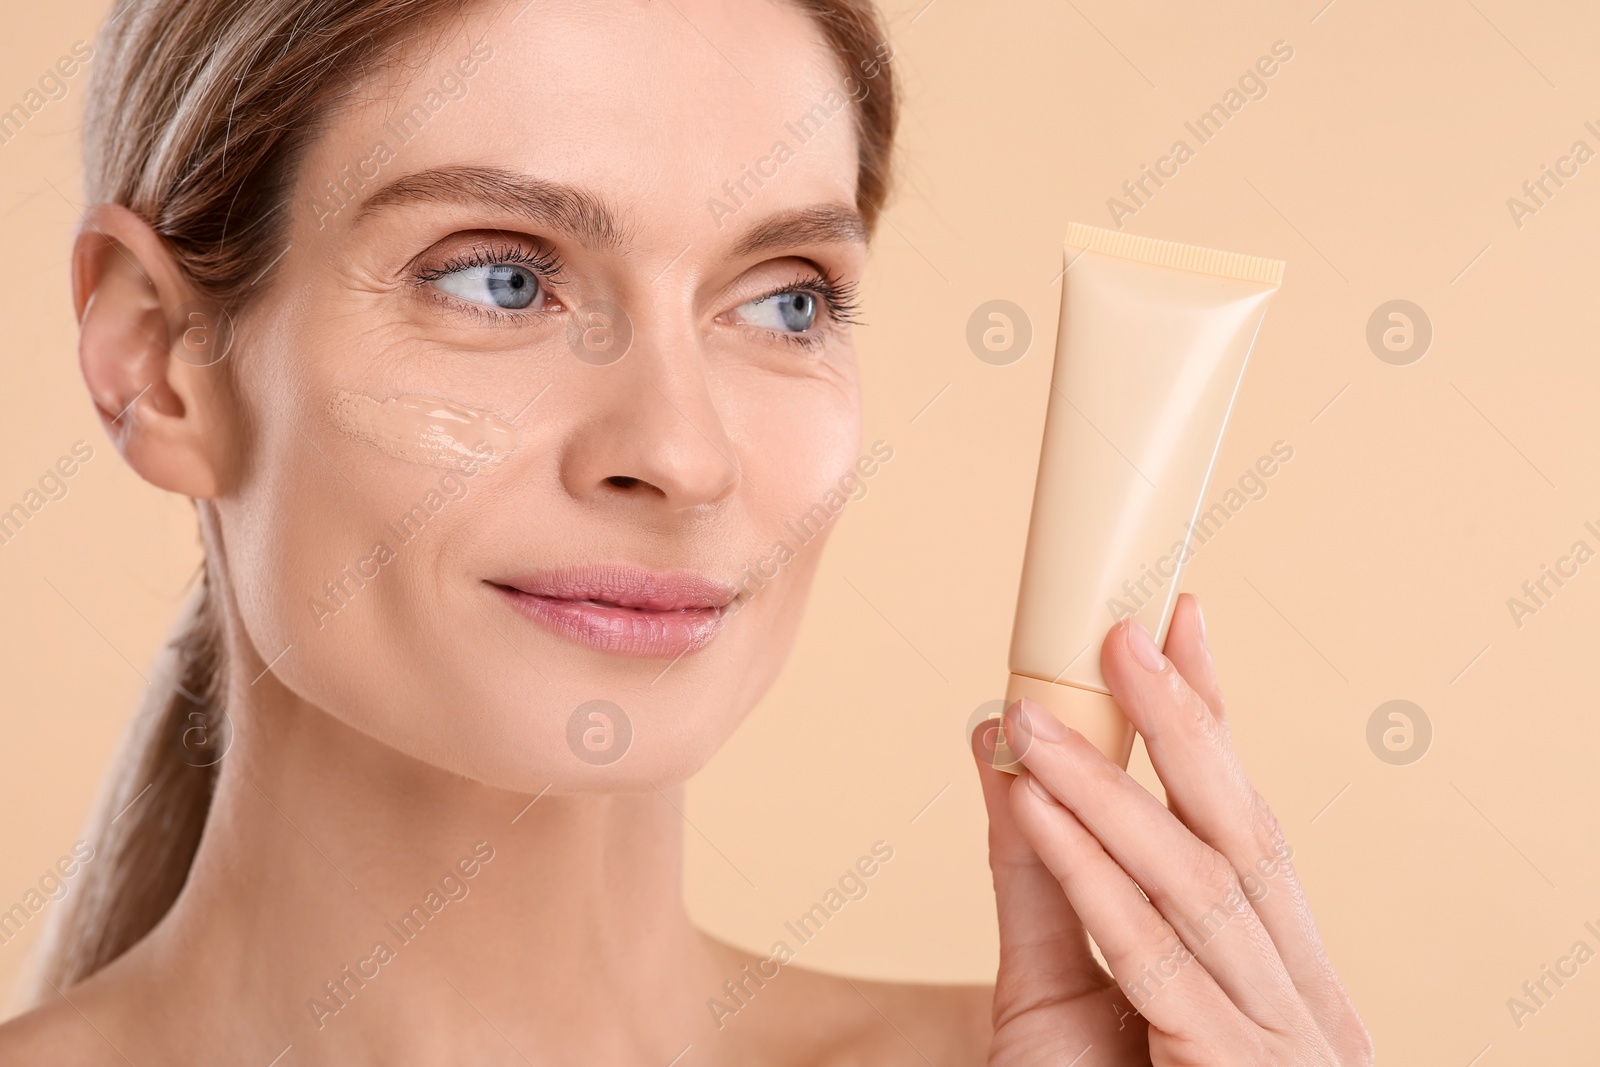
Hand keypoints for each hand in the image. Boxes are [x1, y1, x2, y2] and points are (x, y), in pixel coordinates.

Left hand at [972, 593, 1371, 1065]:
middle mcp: (1304, 1000)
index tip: (1180, 625)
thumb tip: (997, 747)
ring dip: (1109, 788)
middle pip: (1243, 836)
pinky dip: (1090, 871)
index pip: (1245, 825)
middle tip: (1127, 631)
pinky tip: (1035, 805)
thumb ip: (1039, 876)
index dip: (1215, 721)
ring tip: (1037, 713)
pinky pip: (1156, 957)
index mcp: (1276, 974)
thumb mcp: (1056, 993)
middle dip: (1185, 725)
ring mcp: (1286, 1044)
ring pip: (1197, 885)